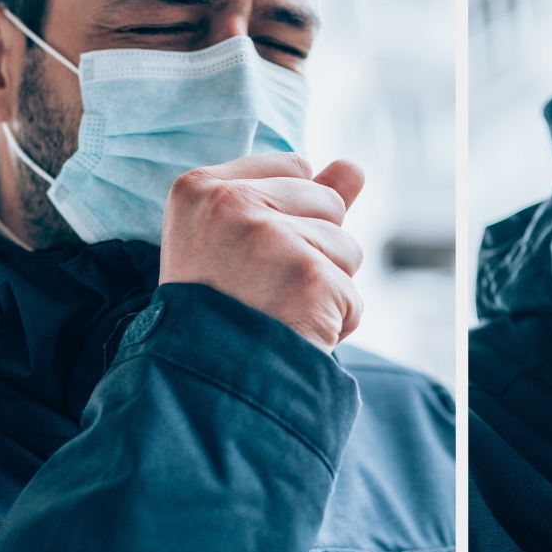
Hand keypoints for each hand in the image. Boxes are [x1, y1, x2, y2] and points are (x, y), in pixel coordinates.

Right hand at [159, 153, 364, 352]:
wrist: (197, 386)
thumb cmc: (216, 312)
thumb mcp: (236, 240)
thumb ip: (299, 196)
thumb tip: (355, 167)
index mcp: (199, 187)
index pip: (295, 166)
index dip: (291, 215)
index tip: (253, 255)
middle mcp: (231, 203)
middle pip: (329, 202)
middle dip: (314, 249)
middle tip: (262, 289)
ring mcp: (270, 238)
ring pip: (348, 249)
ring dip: (326, 288)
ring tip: (275, 313)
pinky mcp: (307, 277)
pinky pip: (352, 297)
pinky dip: (333, 325)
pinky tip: (291, 336)